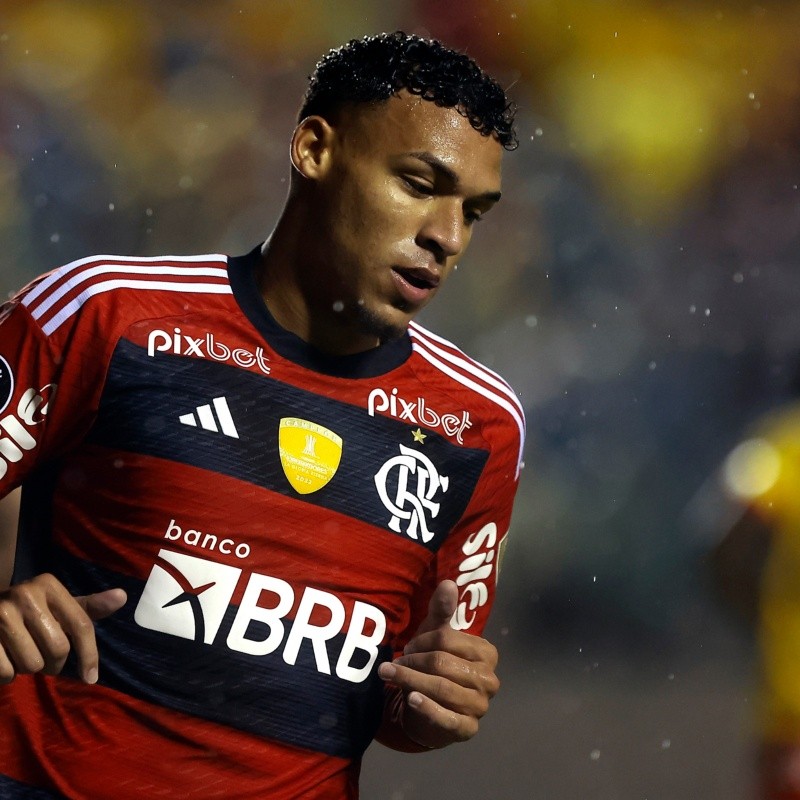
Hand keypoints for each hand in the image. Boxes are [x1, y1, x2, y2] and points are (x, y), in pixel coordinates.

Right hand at [0, 573, 125, 684]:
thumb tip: (122, 596)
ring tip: (21, 654)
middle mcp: (25, 594)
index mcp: (48, 584)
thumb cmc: (31, 614)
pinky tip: (4, 660)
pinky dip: (7, 676)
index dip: (90, 655)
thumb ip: (89, 607)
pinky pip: (6, 673)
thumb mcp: (59, 607)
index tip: (92, 678)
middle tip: (43, 657)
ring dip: (29, 669)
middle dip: (54, 663)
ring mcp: (0, 613)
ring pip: (32, 664)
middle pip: (58, 648)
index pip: (81, 625)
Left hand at [378, 579, 499, 748]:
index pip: (446, 639)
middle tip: (394, 663)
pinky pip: (446, 717)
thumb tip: (448, 583)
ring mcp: (481, 706)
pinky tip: (410, 698)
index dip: (421, 641)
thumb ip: (442, 611)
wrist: (432, 709)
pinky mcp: (468, 729)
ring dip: (410, 680)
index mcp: (486, 653)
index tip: (407, 647)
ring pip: (441, 688)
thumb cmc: (436, 665)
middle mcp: (489, 680)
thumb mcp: (436, 636)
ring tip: (389, 674)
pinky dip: (427, 707)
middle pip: (442, 663)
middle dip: (412, 661)